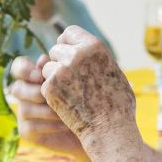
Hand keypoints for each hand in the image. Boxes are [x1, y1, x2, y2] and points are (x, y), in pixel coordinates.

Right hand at [9, 55, 87, 160]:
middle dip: (34, 92)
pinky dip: (50, 125)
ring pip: (25, 109)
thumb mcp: (75, 82)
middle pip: (16, 88)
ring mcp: (24, 113)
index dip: (24, 70)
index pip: (19, 67)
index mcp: (33, 77)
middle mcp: (25, 94)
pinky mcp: (26, 131)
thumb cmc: (84, 99)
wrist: (93, 127)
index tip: (40, 77)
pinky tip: (66, 124)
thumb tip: (42, 59)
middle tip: (51, 97)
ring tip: (67, 112)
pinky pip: (31, 126)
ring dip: (48, 111)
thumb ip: (58, 71)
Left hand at [40, 26, 139, 161]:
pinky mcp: (50, 86)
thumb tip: (86, 49)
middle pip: (55, 49)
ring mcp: (62, 70)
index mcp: (95, 46)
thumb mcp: (114, 71)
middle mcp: (77, 54)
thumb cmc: (118, 104)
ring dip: (54, 78)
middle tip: (69, 79)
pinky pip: (43, 83)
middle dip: (59, 62)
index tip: (68, 54)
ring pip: (47, 67)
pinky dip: (51, 93)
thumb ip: (97, 58)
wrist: (110, 129)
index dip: (67, 43)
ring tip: (71, 92)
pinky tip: (65, 102)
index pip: (69, 32)